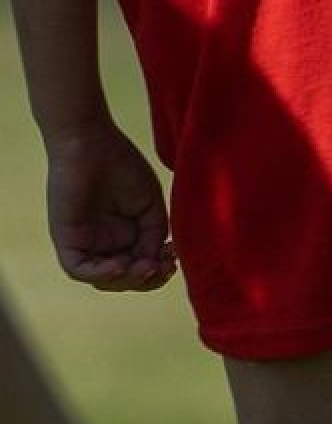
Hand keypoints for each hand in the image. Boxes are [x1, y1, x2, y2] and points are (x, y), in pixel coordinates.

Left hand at [45, 126, 174, 290]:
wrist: (91, 142)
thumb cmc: (121, 165)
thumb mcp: (150, 207)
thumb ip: (154, 237)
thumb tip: (153, 261)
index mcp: (124, 235)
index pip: (142, 268)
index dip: (159, 271)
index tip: (173, 258)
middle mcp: (104, 242)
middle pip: (125, 280)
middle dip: (147, 280)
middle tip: (161, 266)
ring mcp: (84, 242)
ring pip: (103, 280)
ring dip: (127, 281)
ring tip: (144, 265)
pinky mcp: (65, 238)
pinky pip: (78, 270)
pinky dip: (100, 274)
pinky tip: (119, 265)